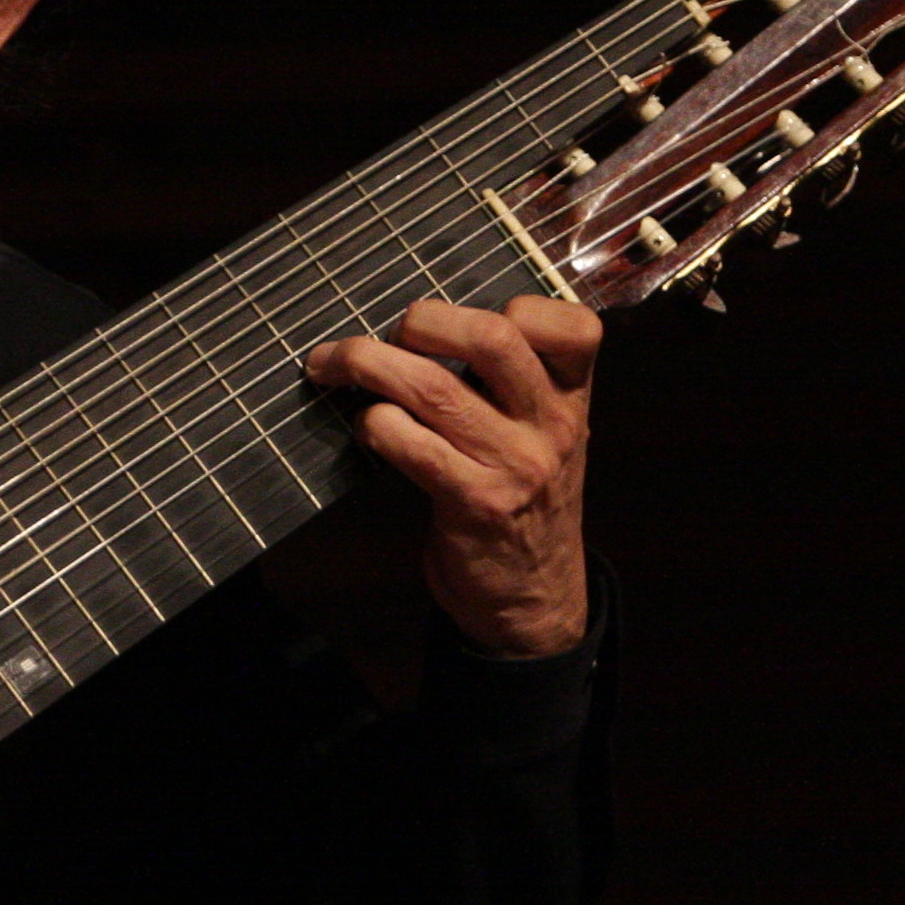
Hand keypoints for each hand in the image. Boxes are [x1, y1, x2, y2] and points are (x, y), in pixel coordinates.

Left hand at [302, 293, 598, 656]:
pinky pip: (409, 443)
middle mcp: (552, 426)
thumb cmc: (522, 501)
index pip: (574, 326)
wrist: (534, 598)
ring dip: (366, 364)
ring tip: (331, 364)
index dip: (522, 306)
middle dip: (423, 321)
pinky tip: (364, 427)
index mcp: (572, 399)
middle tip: (390, 334)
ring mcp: (515, 465)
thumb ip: (511, 383)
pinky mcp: (474, 503)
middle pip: (493, 337)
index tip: (470, 321)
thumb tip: (419, 327)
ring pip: (432, 387)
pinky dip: (374, 423)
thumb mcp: (542, 435)